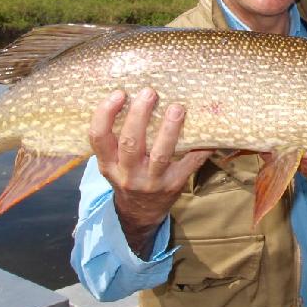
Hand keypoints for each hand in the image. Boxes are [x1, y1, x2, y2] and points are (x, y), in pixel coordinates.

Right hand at [88, 87, 211, 255]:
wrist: (140, 213)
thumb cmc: (127, 176)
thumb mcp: (112, 162)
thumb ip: (117, 137)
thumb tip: (132, 94)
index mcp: (108, 164)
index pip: (99, 138)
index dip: (105, 114)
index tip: (118, 93)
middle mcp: (128, 174)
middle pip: (131, 143)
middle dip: (140, 116)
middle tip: (149, 93)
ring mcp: (152, 182)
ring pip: (160, 155)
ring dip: (169, 130)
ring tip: (177, 108)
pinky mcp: (174, 185)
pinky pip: (189, 164)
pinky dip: (200, 148)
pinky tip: (207, 132)